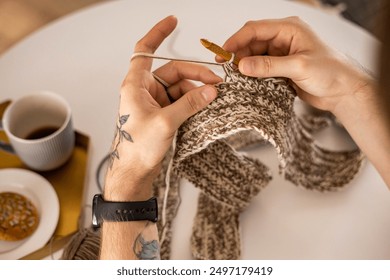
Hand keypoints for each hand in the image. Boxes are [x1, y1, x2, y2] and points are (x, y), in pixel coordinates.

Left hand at [105, 16, 221, 199]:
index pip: (145, 50)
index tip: (173, 21)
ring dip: (197, 92)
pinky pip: (181, 101)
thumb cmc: (138, 148)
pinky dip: (193, 103)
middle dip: (196, 75)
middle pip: (173, 71)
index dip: (158, 33)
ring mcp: (154, 102)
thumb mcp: (166, 123)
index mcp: (136, 85)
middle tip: (217, 84)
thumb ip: (189, 104)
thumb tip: (210, 90)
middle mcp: (144, 90)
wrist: (135, 172)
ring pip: (180, 87)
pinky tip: (205, 108)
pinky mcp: (162, 113)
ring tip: (213, 100)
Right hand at [221, 17, 389, 187]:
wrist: (343, 92)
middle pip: (252, 42)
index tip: (223, 52)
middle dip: (238, 53)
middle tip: (226, 68)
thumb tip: (242, 65)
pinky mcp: (281, 67)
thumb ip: (269, 66)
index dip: (237, 39)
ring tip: (235, 76)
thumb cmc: (330, 72)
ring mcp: (281, 53)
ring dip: (244, 65)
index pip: (256, 29)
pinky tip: (246, 81)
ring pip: (254, 55)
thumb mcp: (298, 67)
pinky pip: (260, 67)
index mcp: (289, 29)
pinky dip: (252, 73)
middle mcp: (283, 38)